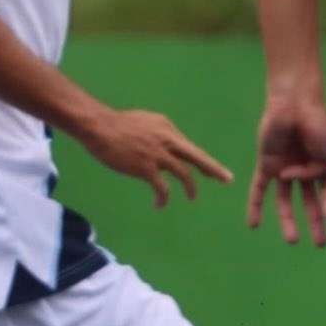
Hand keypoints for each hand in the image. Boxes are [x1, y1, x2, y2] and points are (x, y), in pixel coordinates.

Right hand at [75, 108, 233, 209]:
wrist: (98, 126)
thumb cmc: (116, 124)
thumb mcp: (145, 121)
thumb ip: (159, 132)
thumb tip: (166, 142)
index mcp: (168, 128)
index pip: (189, 147)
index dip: (200, 159)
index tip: (210, 170)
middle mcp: (168, 140)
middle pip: (197, 157)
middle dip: (214, 169)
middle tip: (227, 179)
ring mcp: (159, 154)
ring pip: (184, 174)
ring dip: (190, 188)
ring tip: (193, 197)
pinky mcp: (146, 167)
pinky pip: (162, 187)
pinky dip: (164, 197)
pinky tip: (160, 204)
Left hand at [247, 94, 325, 246]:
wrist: (295, 104)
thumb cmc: (318, 125)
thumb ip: (315, 173)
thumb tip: (288, 179)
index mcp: (322, 166)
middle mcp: (303, 170)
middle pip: (309, 202)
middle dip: (315, 223)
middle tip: (320, 245)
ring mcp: (284, 168)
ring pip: (286, 200)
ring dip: (288, 221)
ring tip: (293, 241)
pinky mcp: (266, 164)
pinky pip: (260, 189)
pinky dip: (256, 206)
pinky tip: (253, 225)